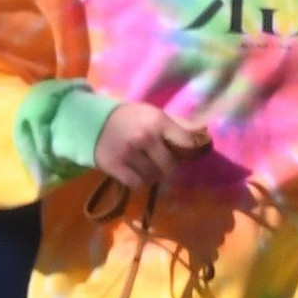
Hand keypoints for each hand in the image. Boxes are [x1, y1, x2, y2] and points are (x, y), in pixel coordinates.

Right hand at [94, 100, 210, 189]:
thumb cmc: (129, 118)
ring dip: (153, 176)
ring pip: (153, 177)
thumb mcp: (154, 114)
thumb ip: (179, 124)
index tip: (187, 156)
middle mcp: (145, 137)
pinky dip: (139, 182)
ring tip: (147, 167)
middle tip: (165, 167)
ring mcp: (129, 153)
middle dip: (170, 170)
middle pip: (171, 167)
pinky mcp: (115, 166)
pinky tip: (136, 173)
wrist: (92, 121)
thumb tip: (205, 132)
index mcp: (158, 121)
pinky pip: (137, 184)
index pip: (186, 141)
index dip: (190, 152)